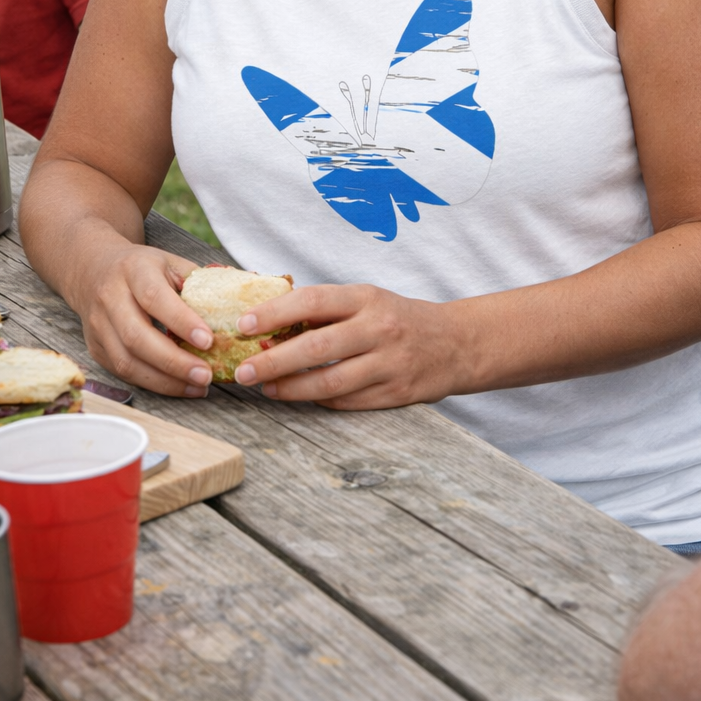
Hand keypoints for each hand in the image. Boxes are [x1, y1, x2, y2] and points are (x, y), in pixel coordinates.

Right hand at [77, 244, 216, 397]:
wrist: (93, 270)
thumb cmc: (142, 268)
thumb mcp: (169, 262)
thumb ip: (199, 281)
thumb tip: (240, 300)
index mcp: (133, 270)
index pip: (154, 298)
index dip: (181, 321)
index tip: (208, 341)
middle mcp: (110, 297)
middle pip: (136, 337)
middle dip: (174, 361)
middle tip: (206, 375)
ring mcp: (98, 325)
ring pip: (126, 361)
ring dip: (164, 380)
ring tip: (197, 387)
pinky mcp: (95, 348)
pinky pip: (122, 372)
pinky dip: (152, 383)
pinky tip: (178, 386)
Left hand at [232, 282, 464, 408]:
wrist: (457, 342)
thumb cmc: (399, 318)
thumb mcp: (368, 300)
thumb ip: (326, 310)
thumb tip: (267, 323)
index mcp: (367, 298)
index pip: (313, 301)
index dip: (275, 313)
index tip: (244, 326)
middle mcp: (379, 328)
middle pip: (317, 347)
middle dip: (274, 361)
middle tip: (244, 372)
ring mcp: (390, 363)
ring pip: (330, 382)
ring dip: (291, 388)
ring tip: (266, 389)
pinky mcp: (397, 393)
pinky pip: (348, 402)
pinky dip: (319, 402)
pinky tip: (299, 397)